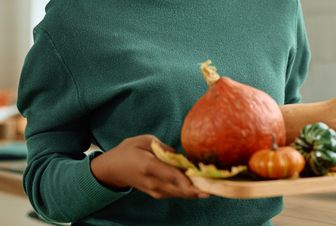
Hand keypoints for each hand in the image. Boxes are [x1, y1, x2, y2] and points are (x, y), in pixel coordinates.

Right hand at [89, 135, 209, 199]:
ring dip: (199, 189)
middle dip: (203, 188)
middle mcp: (154, 182)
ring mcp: (156, 191)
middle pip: (183, 190)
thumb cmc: (128, 151)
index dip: (193, 183)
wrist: (112, 170)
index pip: (174, 177)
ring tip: (216, 181)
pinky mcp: (158, 194)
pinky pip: (178, 192)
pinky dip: (190, 188)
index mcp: (149, 166)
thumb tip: (183, 157)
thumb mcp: (145, 141)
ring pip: (183, 193)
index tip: (210, 184)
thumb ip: (165, 149)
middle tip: (222, 183)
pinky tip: (201, 182)